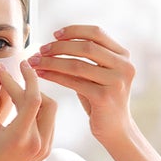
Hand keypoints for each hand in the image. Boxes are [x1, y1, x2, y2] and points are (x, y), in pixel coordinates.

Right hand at [0, 56, 56, 160]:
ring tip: (17, 91)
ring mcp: (45, 149)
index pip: (34, 98)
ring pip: (51, 111)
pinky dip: (38, 111)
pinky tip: (23, 106)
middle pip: (47, 102)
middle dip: (31, 86)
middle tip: (14, 78)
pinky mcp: (46, 151)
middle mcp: (38, 143)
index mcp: (20, 137)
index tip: (19, 64)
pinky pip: (49, 123)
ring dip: (37, 98)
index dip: (27, 77)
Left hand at [31, 24, 137, 142]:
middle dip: (60, 46)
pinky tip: (41, 74)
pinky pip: (73, 82)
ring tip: (35, 61)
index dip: (74, 31)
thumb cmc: (102, 100)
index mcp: (123, 56)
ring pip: (77, 64)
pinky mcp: (104, 98)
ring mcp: (116, 83)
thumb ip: (88, 57)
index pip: (96, 33)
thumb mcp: (99, 74)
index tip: (54, 35)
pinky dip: (54, 76)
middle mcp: (124, 67)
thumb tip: (57, 40)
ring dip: (52, 61)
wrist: (115, 130)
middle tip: (41, 49)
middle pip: (86, 47)